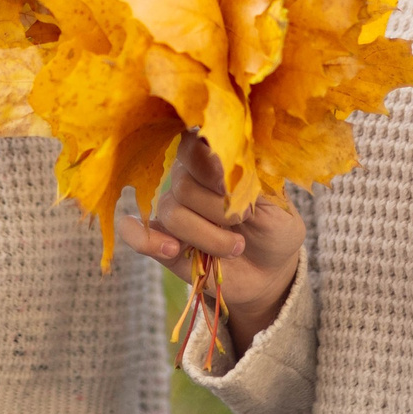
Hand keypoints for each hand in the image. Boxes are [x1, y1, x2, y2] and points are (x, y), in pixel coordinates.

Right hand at [116, 138, 303, 362]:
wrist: (271, 270)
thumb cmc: (275, 227)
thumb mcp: (275, 202)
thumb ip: (247, 181)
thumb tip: (220, 165)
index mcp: (215, 160)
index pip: (194, 143)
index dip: (209, 165)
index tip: (232, 186)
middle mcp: (189, 179)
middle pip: (184, 184)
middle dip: (218, 210)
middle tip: (245, 221)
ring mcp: (174, 210)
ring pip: (171, 212)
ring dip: (207, 236)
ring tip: (235, 246)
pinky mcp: (162, 240)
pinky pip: (137, 234)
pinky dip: (148, 241)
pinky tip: (174, 250)